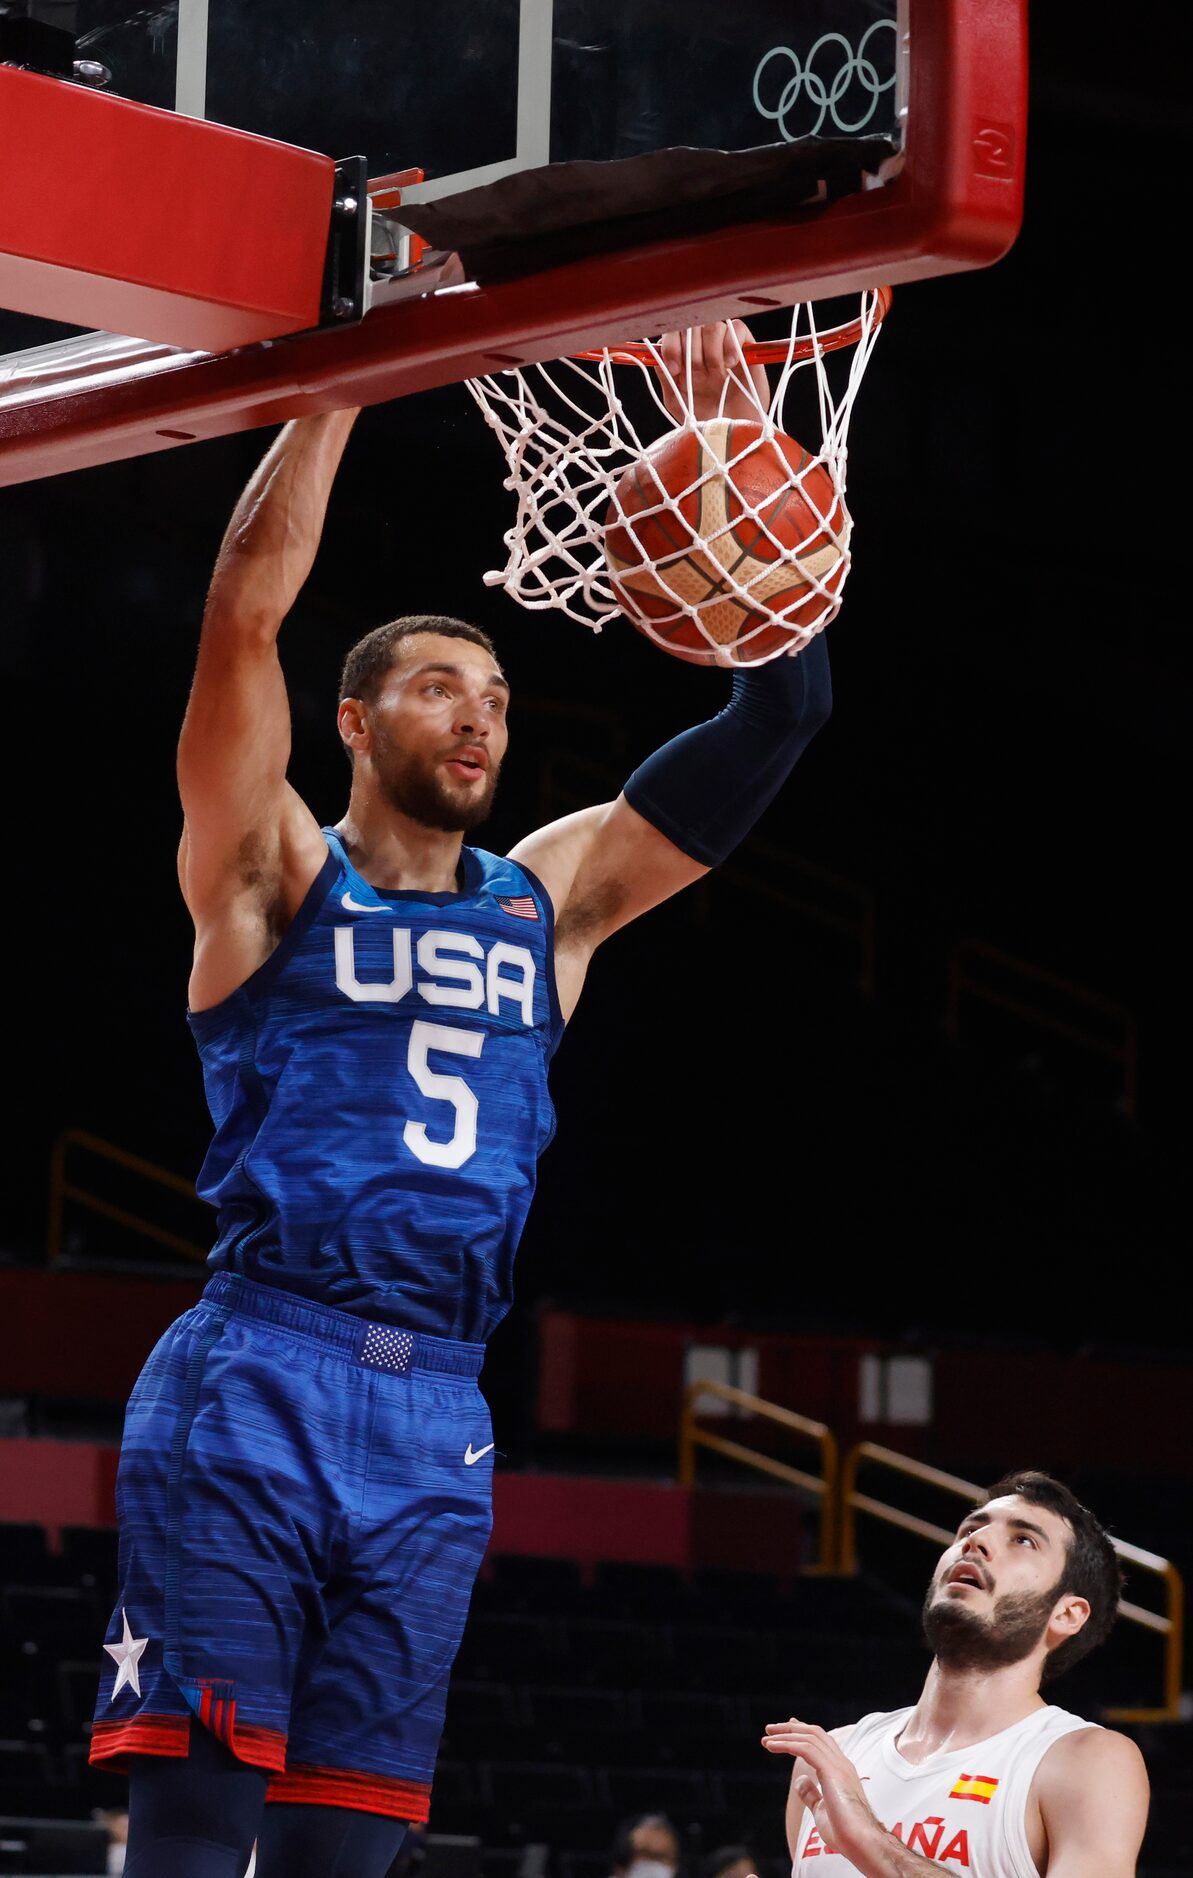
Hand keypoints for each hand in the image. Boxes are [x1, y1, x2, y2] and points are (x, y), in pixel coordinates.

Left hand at [655, 320, 769, 425]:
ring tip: (718, 375)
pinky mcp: (745, 345)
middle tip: (700, 378)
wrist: (731, 431)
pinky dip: (732, 344)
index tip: (675, 370)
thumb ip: (664, 376)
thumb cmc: (704, 416)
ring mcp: (723, 342)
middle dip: (692, 354)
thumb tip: (658, 354)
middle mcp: (701, 344)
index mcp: (683, 354)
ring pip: (713, 326)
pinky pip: (736, 328)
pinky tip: (731, 365)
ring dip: (712, 351)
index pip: (672, 332)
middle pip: (692, 326)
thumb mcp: (676, 400)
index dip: (671, 346)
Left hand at [764, 1718, 882, 1865]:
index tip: (789, 1726)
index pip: (822, 1742)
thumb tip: (799, 1780)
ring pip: (809, 1738)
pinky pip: (805, 1749)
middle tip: (770, 1729)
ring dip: (785, 1735)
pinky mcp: (832, 1770)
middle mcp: (841, 1763)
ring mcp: (838, 1765)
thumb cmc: (844, 1833)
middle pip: (815, 1733)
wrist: (861, 1842)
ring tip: (766, 1739)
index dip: (804, 1732)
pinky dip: (787, 1744)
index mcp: (841, 1771)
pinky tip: (771, 1746)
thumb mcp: (822, 1811)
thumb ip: (812, 1795)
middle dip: (791, 1729)